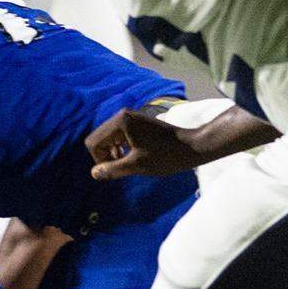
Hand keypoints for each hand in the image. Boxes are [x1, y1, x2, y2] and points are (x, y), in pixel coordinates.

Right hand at [86, 107, 206, 179]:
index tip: (114, 170)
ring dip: (113, 152)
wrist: (193, 146)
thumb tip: (94, 174)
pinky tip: (133, 156)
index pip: (94, 142)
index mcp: (120, 122)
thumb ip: (112, 169)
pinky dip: (121, 147)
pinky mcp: (137, 122)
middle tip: (120, 168)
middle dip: (105, 155)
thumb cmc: (166, 155)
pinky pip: (119, 136)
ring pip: (108, 138)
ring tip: (127, 163)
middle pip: (99, 139)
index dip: (99, 160)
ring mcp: (130, 117)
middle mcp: (123, 115)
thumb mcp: (137, 165)